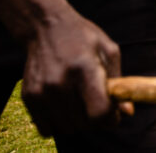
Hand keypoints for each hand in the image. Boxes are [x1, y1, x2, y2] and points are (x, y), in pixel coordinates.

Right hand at [21, 6, 130, 137]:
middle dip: (96, 119)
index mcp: (85, 68)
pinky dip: (58, 123)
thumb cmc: (83, 38)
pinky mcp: (29, 97)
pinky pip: (47, 128)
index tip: (114, 113)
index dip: (110, 118)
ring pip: (66, 128)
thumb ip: (118, 83)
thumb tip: (127, 113)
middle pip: (84, 123)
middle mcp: (60, 82)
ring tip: (80, 101)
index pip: (98, 112)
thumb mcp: (108, 50)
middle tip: (97, 104)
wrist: (46, 27)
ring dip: (77, 122)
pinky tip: (64, 106)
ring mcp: (42, 91)